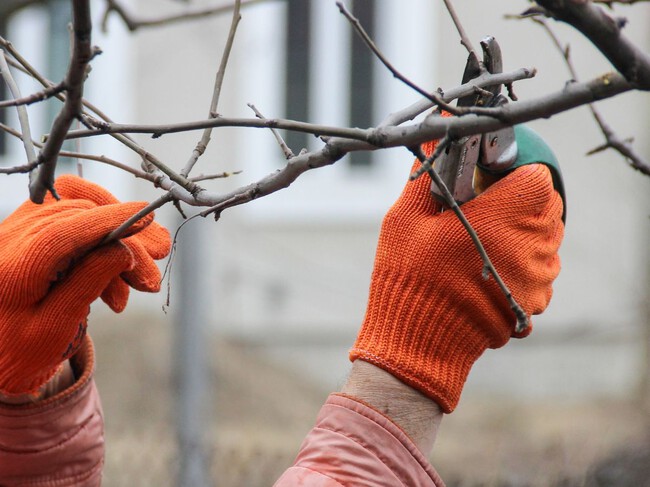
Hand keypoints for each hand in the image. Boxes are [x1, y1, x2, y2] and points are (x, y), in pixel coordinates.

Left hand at [0, 176, 170, 396]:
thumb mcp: (56, 327)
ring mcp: (17, 231)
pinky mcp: (28, 233)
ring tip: (142, 280)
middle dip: (125, 241)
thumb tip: (123, 249)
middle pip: (81, 218)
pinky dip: (101, 244)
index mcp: (14, 266)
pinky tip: (117, 280)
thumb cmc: (18, 351)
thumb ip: (87, 282)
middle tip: (154, 272)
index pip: (67, 228)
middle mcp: (11, 239)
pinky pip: (73, 223)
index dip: (110, 219)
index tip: (147, 215)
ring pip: (80, 215)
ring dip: (118, 242)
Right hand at [350, 139, 563, 412]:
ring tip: (481, 242)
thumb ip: (427, 175)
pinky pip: (540, 267)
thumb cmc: (407, 278)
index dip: (514, 175)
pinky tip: (487, 269)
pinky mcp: (535, 302)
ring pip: (546, 237)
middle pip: (547, 206)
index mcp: (501, 219)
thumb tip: (433, 138)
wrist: (418, 342)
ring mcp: (537, 278)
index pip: (538, 178)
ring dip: (522, 232)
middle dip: (519, 202)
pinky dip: (521, 262)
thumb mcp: (405, 219)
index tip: (489, 183)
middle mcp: (530, 247)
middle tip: (482, 211)